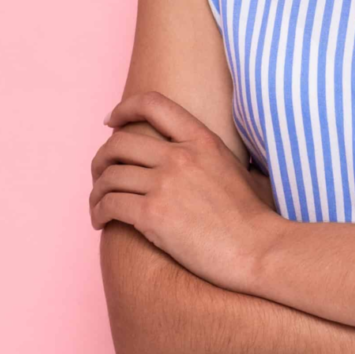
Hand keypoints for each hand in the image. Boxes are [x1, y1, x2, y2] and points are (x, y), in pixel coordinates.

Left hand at [89, 90, 281, 290]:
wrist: (257, 250)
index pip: (153, 104)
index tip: (110, 121)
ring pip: (109, 176)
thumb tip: (202, 155)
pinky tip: (100, 222)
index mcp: (202, 140)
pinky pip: (109, 204)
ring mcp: (165, 184)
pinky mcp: (152, 214)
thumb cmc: (252, 218)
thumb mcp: (239, 169)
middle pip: (119, 142)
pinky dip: (98, 212)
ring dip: (97, 191)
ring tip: (98, 205)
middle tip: (100, 174)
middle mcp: (181, 156)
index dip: (124, 109)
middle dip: (101, 158)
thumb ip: (212, 156)